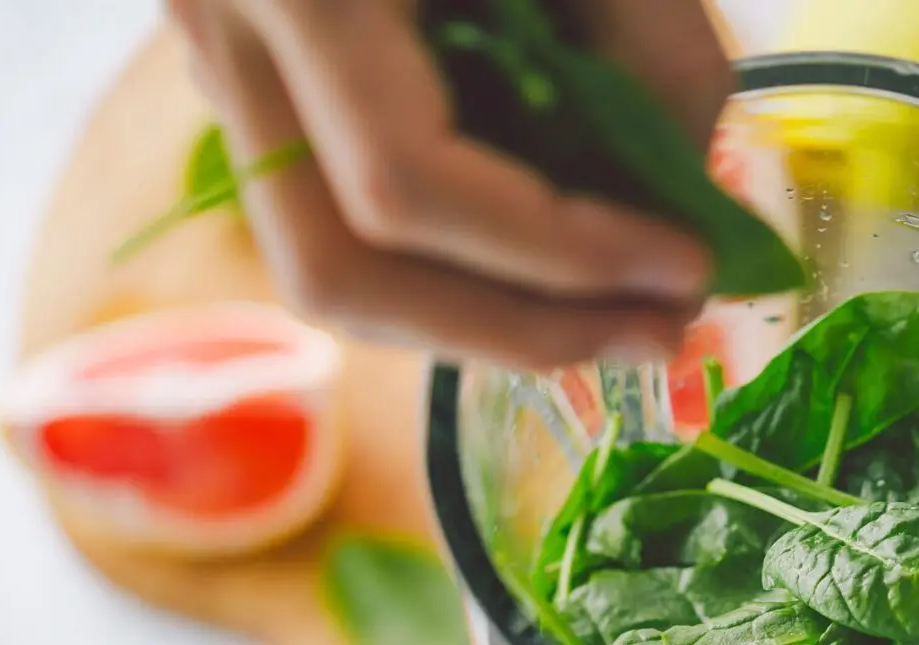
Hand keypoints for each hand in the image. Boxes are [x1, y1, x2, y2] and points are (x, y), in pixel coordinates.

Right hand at [167, 0, 731, 367]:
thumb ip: (650, 46)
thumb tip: (690, 203)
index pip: (406, 181)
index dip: (556, 254)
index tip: (685, 271)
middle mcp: (230, 36)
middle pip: (340, 272)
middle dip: (516, 333)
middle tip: (660, 335)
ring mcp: (228, 70)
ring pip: (329, 272)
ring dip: (486, 322)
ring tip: (622, 315)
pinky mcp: (263, 89)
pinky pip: (344, 224)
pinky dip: (457, 269)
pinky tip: (554, 263)